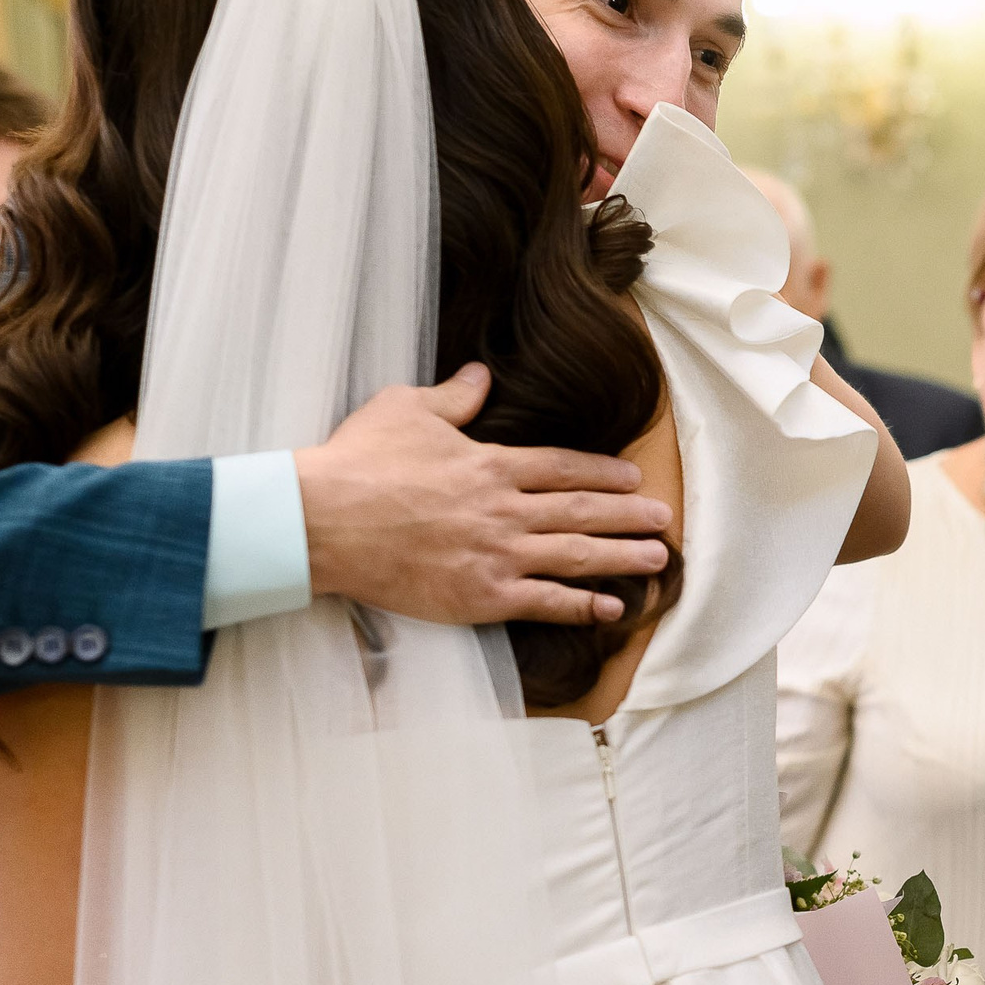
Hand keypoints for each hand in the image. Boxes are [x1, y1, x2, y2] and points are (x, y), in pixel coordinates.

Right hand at [295, 363, 672, 626]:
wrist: (320, 521)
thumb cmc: (357, 462)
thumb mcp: (406, 409)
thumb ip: (454, 397)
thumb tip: (482, 377)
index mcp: (491, 464)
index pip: (563, 467)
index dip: (603, 473)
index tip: (633, 477)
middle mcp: (504, 509)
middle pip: (582, 512)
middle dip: (629, 515)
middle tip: (664, 518)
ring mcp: (496, 555)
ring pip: (575, 555)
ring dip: (621, 556)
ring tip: (658, 559)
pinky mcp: (481, 595)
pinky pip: (545, 602)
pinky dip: (582, 605)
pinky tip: (612, 607)